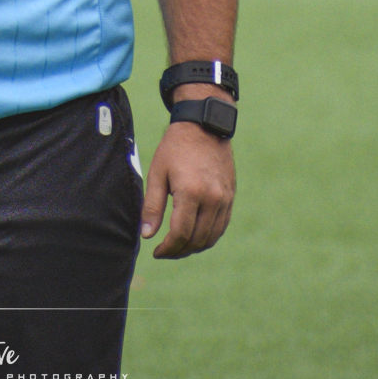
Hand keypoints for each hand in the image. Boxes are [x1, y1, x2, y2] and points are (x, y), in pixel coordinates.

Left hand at [140, 115, 234, 259]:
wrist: (203, 127)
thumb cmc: (175, 148)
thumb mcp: (157, 173)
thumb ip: (152, 206)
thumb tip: (147, 235)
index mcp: (190, 192)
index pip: (181, 234)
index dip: (168, 248)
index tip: (156, 251)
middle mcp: (212, 198)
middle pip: (197, 240)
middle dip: (179, 251)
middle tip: (165, 251)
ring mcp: (224, 198)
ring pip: (211, 237)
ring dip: (194, 247)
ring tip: (178, 247)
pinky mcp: (230, 197)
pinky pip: (221, 226)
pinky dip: (208, 237)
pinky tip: (195, 236)